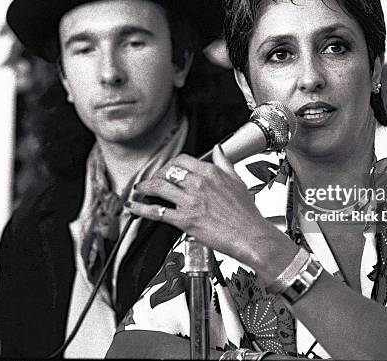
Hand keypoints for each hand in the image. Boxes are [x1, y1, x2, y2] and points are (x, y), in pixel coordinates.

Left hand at [125, 146, 279, 265]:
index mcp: (211, 172)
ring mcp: (190, 201)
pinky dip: (141, 209)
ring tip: (139, 191)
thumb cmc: (246, 214)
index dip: (170, 164)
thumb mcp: (237, 180)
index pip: (182, 160)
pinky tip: (135, 207)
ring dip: (144, 188)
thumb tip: (218, 149)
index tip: (167, 170)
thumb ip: (224, 163)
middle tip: (152, 181)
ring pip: (158, 187)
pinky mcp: (184, 220)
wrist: (251, 236)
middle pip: (167, 172)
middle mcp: (198, 183)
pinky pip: (157, 211)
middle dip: (156, 176)